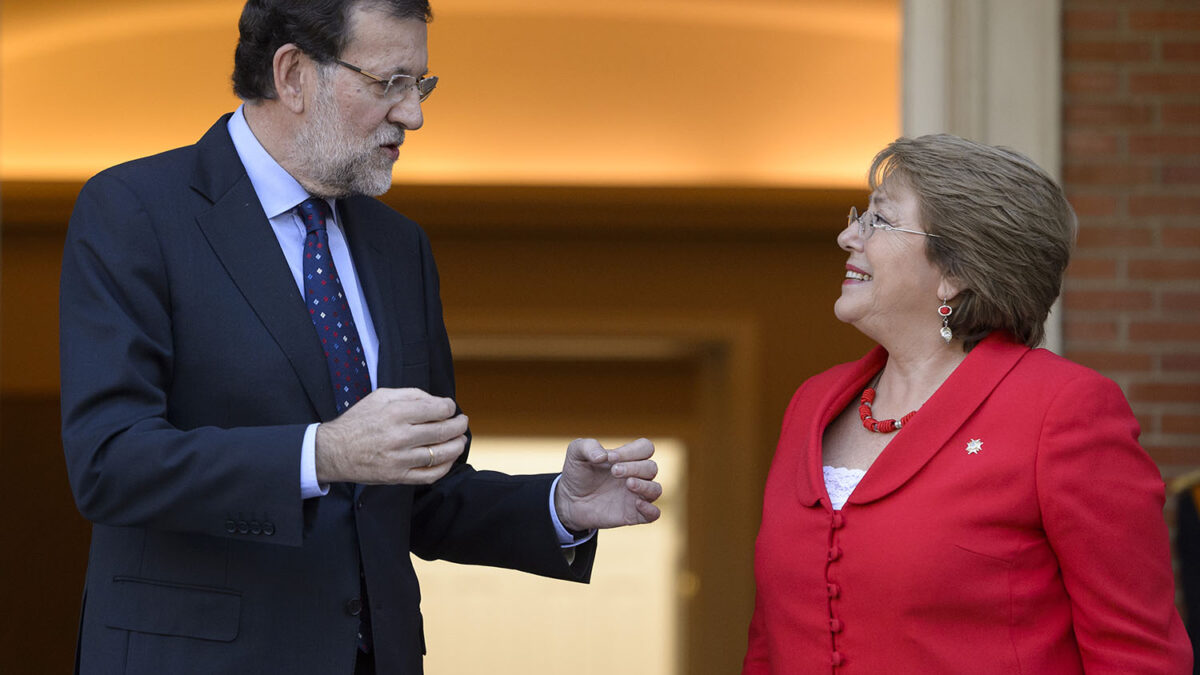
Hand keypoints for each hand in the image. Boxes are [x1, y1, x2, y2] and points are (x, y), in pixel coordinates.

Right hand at [314, 388, 466, 484]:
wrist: (334, 451)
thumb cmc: (359, 421)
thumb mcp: (380, 396)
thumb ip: (411, 394)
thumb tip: (437, 401)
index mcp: (396, 413)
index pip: (438, 409)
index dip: (450, 407)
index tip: (450, 408)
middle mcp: (399, 436)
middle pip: (444, 431)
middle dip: (459, 425)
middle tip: (462, 422)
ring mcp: (400, 459)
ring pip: (441, 454)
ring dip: (457, 446)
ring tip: (460, 440)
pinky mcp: (398, 477)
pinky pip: (431, 475)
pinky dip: (446, 467)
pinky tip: (449, 458)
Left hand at [554, 438, 661, 531]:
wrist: (569, 501)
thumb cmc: (578, 473)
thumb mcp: (576, 454)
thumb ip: (587, 446)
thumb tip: (602, 456)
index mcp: (627, 458)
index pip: (645, 448)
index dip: (632, 451)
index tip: (610, 458)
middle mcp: (636, 475)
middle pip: (651, 467)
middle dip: (634, 467)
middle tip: (614, 471)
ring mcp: (636, 496)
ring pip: (656, 489)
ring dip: (645, 485)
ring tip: (628, 484)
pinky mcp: (633, 515)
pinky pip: (654, 514)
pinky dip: (651, 510)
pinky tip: (637, 504)